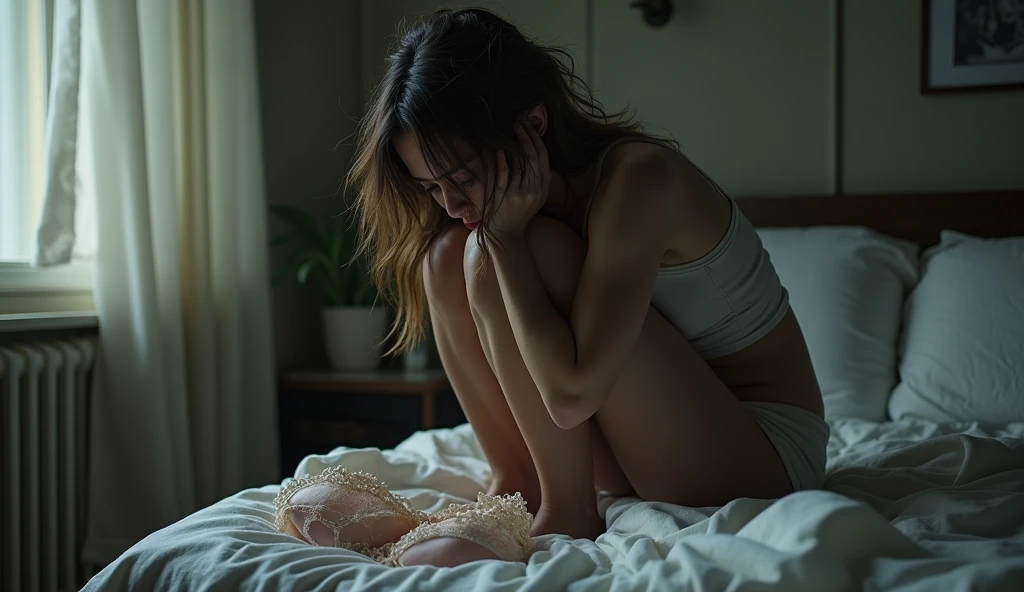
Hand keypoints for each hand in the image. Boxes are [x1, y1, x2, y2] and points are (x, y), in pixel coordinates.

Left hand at [491, 120, 550, 234]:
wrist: (507, 235)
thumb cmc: (517, 213)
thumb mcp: (533, 197)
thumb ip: (536, 179)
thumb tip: (532, 154)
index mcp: (543, 188)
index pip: (543, 158)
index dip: (537, 140)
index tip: (530, 126)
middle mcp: (535, 190)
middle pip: (534, 157)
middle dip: (528, 137)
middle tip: (520, 122)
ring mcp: (521, 194)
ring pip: (522, 164)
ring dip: (517, 144)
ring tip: (512, 130)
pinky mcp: (507, 198)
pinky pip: (506, 176)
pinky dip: (503, 163)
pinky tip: (500, 151)